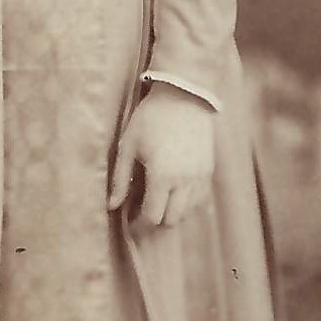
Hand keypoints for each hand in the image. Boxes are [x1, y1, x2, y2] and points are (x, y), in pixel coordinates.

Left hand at [107, 83, 214, 233]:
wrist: (184, 96)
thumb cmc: (151, 118)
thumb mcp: (128, 146)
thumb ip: (120, 179)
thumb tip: (112, 205)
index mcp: (162, 176)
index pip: (153, 216)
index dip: (139, 224)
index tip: (130, 221)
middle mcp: (185, 182)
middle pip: (172, 220)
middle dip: (156, 221)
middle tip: (142, 212)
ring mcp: (200, 177)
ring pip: (189, 212)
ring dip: (173, 212)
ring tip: (158, 200)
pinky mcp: (209, 170)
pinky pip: (200, 198)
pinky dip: (187, 202)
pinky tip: (174, 192)